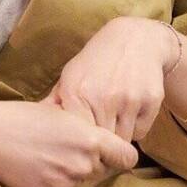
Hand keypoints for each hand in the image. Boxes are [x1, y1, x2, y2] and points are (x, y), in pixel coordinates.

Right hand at [0, 96, 138, 186]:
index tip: (114, 155)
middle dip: (87, 162)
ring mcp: (67, 184)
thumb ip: (83, 127)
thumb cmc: (19, 117)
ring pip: (79, 184)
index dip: (121, 156)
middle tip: (61, 150)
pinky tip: (34, 171)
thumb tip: (102, 136)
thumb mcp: (58, 111)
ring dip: (67, 175)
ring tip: (42, 158)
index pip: (127, 157)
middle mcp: (83, 163)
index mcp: (89, 137)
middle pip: (100, 170)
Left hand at [39, 17, 175, 145]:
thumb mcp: (71, 75)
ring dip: (118, 137)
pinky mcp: (150, 101)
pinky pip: (140, 131)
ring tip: (114, 119)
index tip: (82, 147)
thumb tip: (36, 129)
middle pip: (100, 144)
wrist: (135, 39)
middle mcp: (102, 98)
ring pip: (122, 141)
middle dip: (100, 146)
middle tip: (100, 138)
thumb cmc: (96, 62)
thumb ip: (55, 103)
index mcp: (76, 93)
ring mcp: (128, 100)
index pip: (77, 139)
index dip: (80, 146)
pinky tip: (130, 110)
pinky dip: (135, 127)